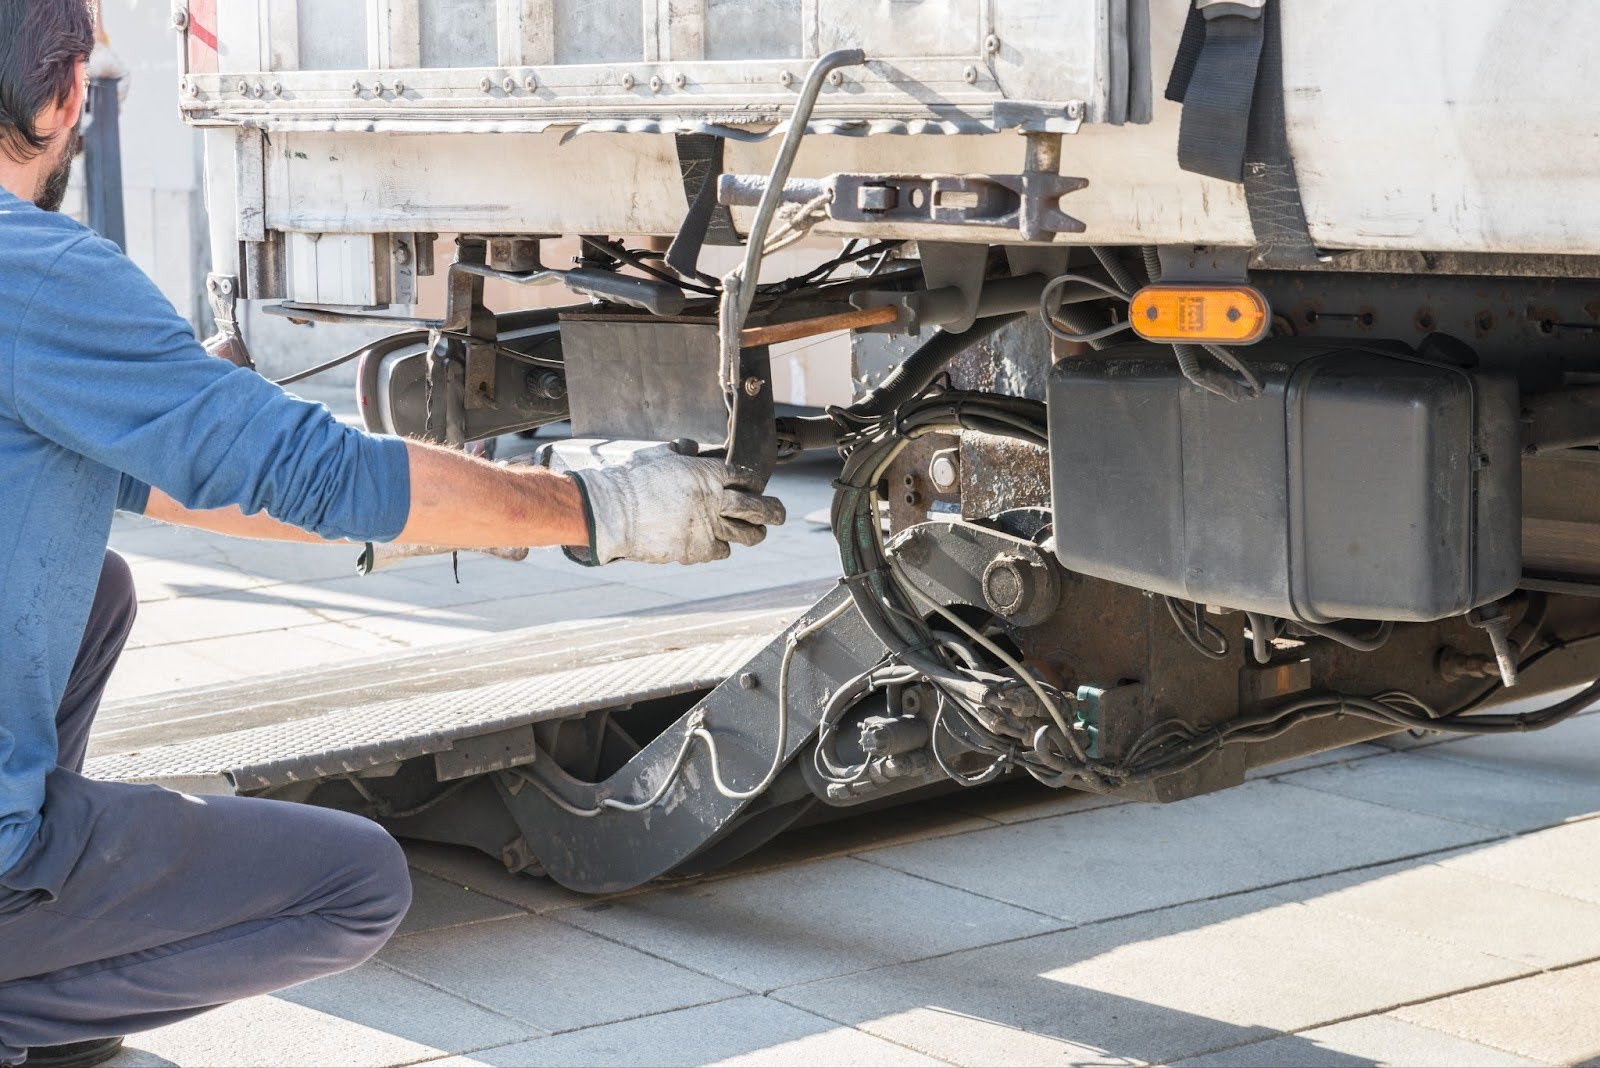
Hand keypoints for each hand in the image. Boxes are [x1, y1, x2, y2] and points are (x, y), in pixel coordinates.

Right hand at [567, 445, 785, 564]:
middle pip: (759, 508)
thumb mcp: (661, 456)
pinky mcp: (699, 550)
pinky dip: (722, 547)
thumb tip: (691, 445)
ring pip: (748, 535)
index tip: (756, 487)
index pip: (746, 477)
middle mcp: (716, 500)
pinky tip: (717, 543)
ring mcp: (710, 527)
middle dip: (774, 511)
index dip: (754, 483)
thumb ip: (682, 452)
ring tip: (758, 533)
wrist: (614, 512)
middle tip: (780, 514)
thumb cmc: (633, 480)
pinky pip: (723, 551)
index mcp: (709, 473)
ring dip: (755, 533)